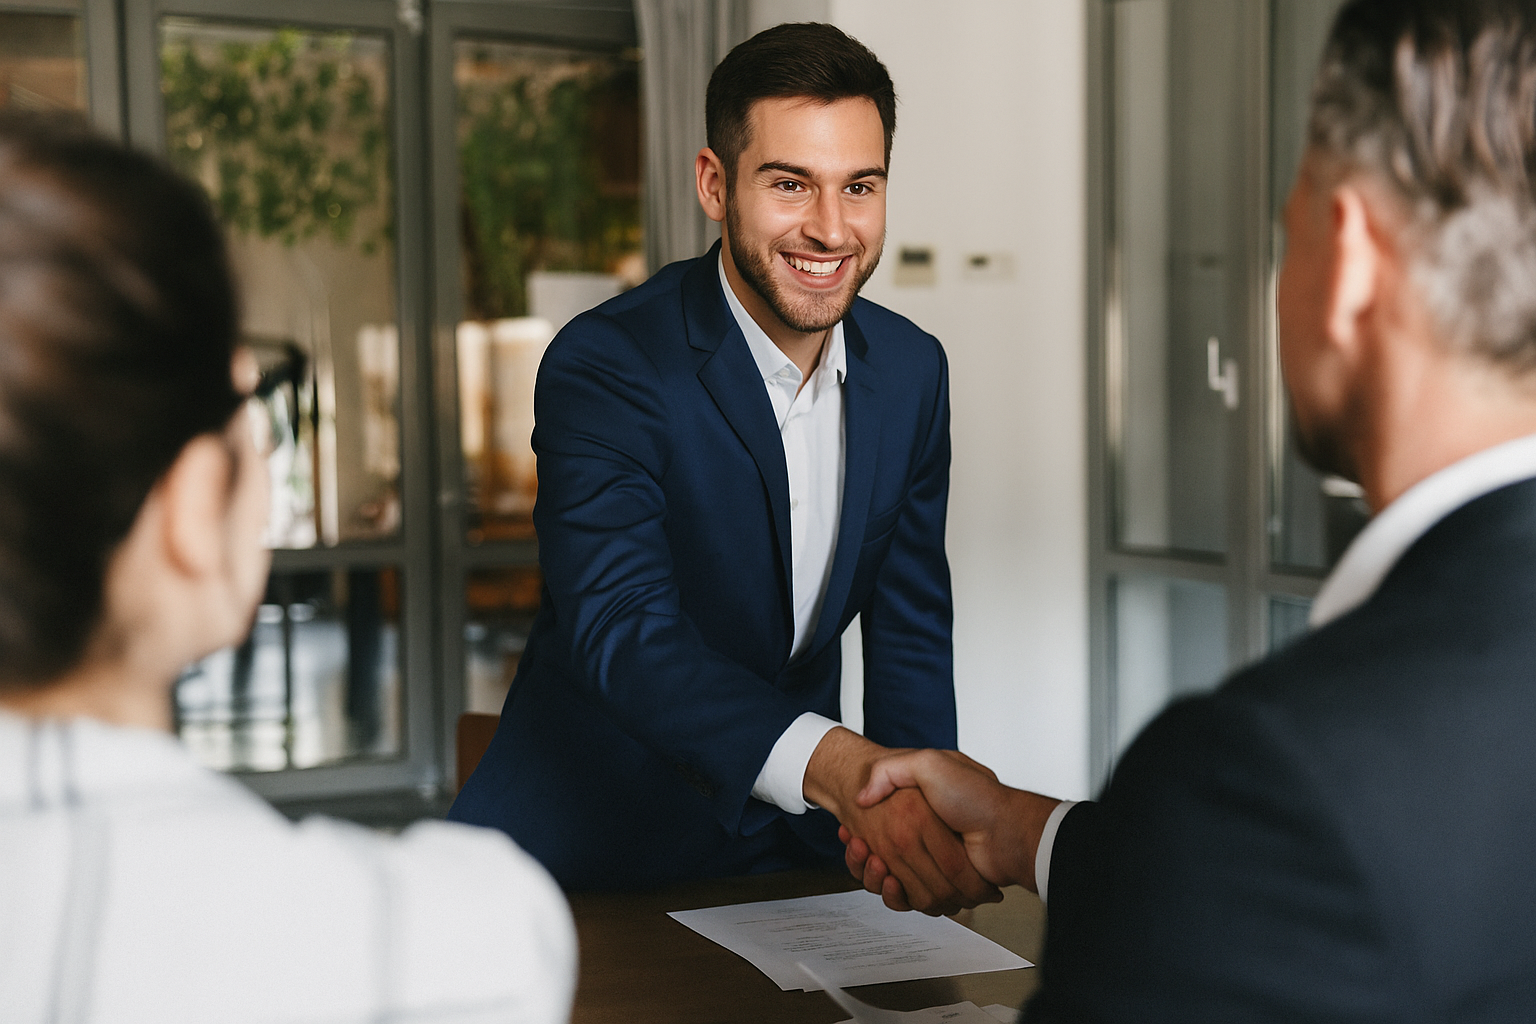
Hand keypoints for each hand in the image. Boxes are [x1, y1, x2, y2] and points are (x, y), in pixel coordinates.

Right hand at [842, 748, 1060, 897]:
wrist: (1006, 830)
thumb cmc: (975, 796)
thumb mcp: (930, 763)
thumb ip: (891, 771)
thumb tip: (863, 797)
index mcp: (916, 814)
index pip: (875, 831)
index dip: (860, 836)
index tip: (852, 832)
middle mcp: (921, 841)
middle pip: (877, 858)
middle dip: (862, 856)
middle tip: (858, 845)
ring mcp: (929, 865)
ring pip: (886, 881)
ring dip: (872, 874)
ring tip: (870, 858)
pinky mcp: (938, 889)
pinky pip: (906, 899)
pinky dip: (893, 894)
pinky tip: (886, 878)